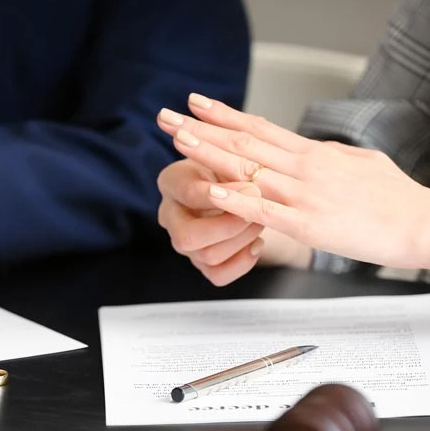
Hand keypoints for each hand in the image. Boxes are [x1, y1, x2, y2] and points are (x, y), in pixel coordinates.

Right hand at [156, 157, 265, 284]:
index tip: (251, 188)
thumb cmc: (231, 162)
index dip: (220, 195)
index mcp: (171, 182)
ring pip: (206, 256)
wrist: (237, 182)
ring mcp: (183, 242)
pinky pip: (218, 275)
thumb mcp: (230, 155)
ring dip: (241, 240)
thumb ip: (235, 169)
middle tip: (254, 213)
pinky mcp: (200, 262)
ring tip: (260, 222)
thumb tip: (252, 191)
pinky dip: (242, 262)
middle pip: (187, 237)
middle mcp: (170, 215)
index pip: (188, 193)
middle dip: (228, 227)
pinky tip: (257, 243)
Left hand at [158, 94, 429, 269]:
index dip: (224, 115)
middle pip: (243, 142)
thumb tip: (312, 150)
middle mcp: (304, 167)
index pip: (259, 128)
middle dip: (201, 128)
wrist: (426, 222)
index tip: (196, 103)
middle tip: (167, 116)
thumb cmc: (397, 198)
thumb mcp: (360, 162)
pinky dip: (236, 200)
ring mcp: (304, 194)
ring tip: (178, 140)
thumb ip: (330, 156)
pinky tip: (211, 192)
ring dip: (209, 154)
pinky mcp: (309, 224)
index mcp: (314, 153)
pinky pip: (265, 211)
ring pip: (248, 170)